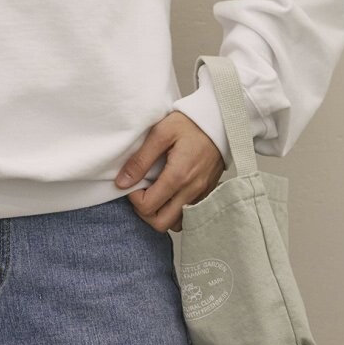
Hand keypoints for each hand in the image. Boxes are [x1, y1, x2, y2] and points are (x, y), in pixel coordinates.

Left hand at [115, 111, 225, 232]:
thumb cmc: (190, 123)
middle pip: (161, 223)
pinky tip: (169, 191)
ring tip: (155, 193)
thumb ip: (141, 159)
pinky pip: (188, 213)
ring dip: (161, 213)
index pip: (148, 207)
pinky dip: (174, 209)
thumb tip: (122, 182)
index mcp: (178, 176)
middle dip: (144, 212)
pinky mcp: (207, 193)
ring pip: (176, 223)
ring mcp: (201, 194)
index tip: (133, 182)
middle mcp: (191, 190)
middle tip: (141, 192)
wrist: (221, 120)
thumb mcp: (161, 133)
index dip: (134, 198)